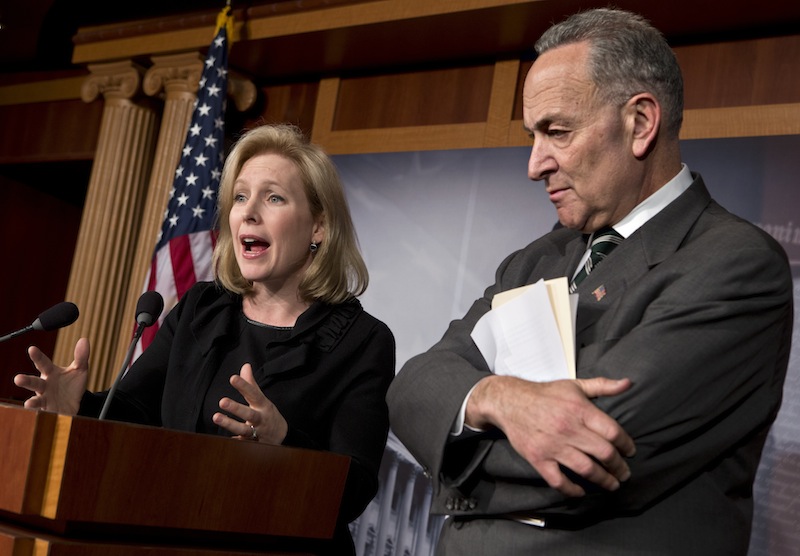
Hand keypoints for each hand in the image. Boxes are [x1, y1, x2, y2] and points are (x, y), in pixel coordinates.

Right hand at [13, 338, 89, 414]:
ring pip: (35, 399)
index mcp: (51, 372)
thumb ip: (81, 356)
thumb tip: (84, 340)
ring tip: (29, 403)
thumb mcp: (80, 369)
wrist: (77, 402)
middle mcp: (44, 385)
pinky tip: (37, 413)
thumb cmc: (73, 384)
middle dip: (25, 381)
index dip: (37, 356)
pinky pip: (43, 411)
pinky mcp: (49, 409)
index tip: (32, 349)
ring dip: (31, 401)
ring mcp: (45, 398)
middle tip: (18, 378)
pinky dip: (41, 413)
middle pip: (33, 382)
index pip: (43, 363)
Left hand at [212, 363, 287, 444]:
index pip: (254, 394)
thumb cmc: (267, 414)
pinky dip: (234, 443)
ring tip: (216, 417)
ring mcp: (257, 433)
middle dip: (236, 408)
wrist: (282, 436)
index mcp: (262, 406)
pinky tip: (221, 441)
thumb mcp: (262, 399)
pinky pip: (242, 445)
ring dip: (230, 425)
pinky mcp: (252, 445)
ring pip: (243, 430)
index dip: (244, 386)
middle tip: (222, 401)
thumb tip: (245, 366)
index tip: (233, 378)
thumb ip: (251, 384)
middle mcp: (260, 419)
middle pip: (249, 414)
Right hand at [466, 375, 634, 496]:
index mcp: (580, 409)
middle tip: (624, 473)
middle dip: (619, 467)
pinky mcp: (538, 458)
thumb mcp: (575, 386)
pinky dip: (572, 490)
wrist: (510, 401)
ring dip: (604, 480)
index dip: (626, 444)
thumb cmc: (545, 394)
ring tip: (612, 484)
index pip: (613, 432)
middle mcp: (568, 428)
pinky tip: (581, 491)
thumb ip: (603, 386)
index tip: (630, 451)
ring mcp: (553, 445)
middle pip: (604, 453)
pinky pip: (559, 480)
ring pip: (587, 469)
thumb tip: (628, 383)